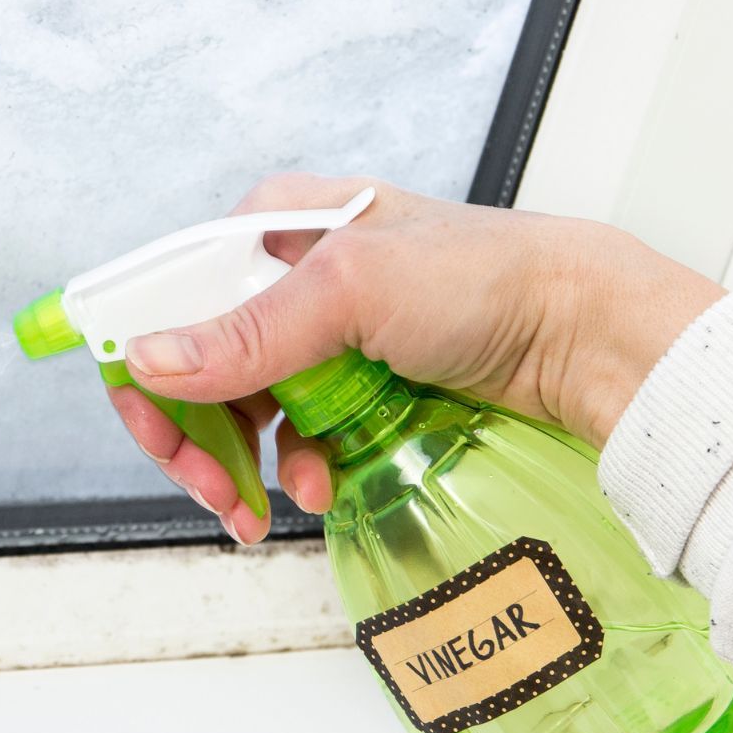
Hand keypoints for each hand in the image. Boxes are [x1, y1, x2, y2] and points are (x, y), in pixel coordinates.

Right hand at [109, 173, 723, 543]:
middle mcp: (287, 280)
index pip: (169, 299)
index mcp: (271, 229)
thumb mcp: (352, 291)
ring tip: (267, 503)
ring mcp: (320, 340)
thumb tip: (149, 360)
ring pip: (239, 413)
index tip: (153, 428)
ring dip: (243, 466)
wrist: (585, 336)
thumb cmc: (487, 277)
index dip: (146, 367)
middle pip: (195, 367)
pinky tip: (318, 485)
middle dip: (194, 436)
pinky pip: (291, 439)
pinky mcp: (351, 390)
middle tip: (210, 488)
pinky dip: (293, 470)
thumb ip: (247, 332)